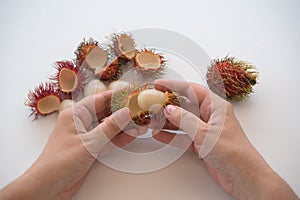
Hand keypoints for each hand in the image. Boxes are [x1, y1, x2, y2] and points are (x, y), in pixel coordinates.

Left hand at [0, 91, 139, 199]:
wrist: (48, 187)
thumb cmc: (59, 162)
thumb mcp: (88, 143)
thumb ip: (109, 128)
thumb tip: (125, 113)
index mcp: (75, 115)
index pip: (99, 99)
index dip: (115, 95)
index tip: (130, 93)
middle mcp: (81, 123)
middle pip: (106, 113)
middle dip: (122, 111)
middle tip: (139, 109)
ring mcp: (87, 136)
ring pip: (109, 127)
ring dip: (124, 126)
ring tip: (140, 123)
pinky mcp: (91, 148)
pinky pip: (108, 140)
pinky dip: (119, 138)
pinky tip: (131, 135)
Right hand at [153, 80, 298, 199]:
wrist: (243, 176)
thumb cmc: (233, 152)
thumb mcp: (205, 133)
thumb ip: (185, 119)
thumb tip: (170, 109)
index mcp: (215, 106)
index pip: (191, 90)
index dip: (173, 86)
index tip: (159, 85)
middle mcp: (210, 116)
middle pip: (184, 105)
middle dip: (167, 105)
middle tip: (151, 105)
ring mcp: (205, 129)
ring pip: (182, 121)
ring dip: (167, 121)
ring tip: (152, 120)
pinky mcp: (201, 143)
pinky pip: (183, 136)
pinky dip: (171, 135)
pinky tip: (159, 135)